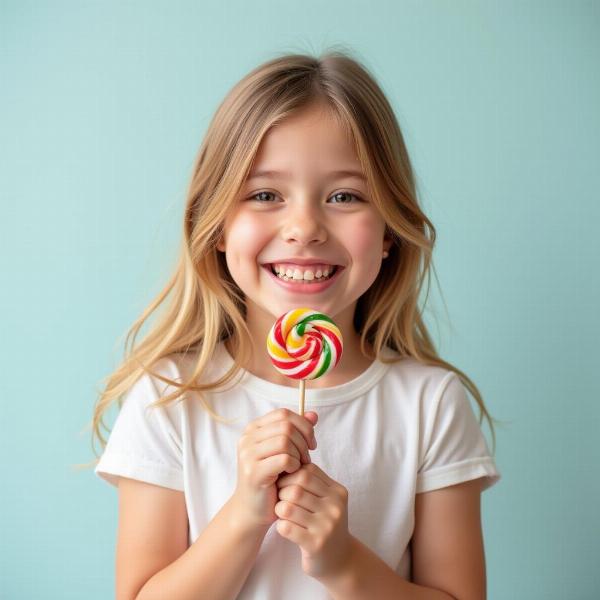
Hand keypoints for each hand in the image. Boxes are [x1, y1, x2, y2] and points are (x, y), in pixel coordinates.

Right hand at [230, 408, 317, 529]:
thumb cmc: (272, 479)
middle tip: (307, 458)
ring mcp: (248, 454)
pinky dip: (294, 465)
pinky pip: (284, 459)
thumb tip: (314, 414)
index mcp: (253, 429)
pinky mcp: (253, 471)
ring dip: (299, 454)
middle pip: (286, 425)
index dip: (302, 425)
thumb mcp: (286, 451)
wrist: (253, 510)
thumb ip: (298, 431)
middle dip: (303, 441)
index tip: (311, 443)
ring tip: (300, 466)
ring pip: (285, 440)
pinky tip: (292, 473)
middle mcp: (247, 438)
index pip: (283, 414)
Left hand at [275, 462, 352, 578]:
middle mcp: (335, 507)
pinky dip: (280, 526)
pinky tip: (285, 528)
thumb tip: (289, 456)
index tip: (285, 483)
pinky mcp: (315, 544)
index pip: (307, 471)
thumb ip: (313, 481)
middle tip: (280, 498)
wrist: (340, 559)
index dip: (291, 474)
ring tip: (282, 512)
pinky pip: (286, 528)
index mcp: (338, 492)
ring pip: (288, 507)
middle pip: (296, 488)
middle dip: (282, 491)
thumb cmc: (325, 523)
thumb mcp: (327, 499)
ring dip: (279, 509)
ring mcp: (326, 527)